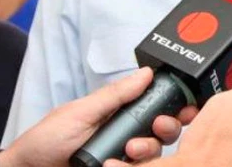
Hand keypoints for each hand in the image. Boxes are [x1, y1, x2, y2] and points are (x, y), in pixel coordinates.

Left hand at [0, 67, 195, 166]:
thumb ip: (115, 94)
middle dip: (167, 127)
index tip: (186, 107)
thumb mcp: (81, 112)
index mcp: (118, 113)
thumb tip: (146, 72)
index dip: (174, 106)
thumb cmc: (45, 141)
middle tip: (158, 126)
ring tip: (129, 151)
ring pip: (155, 153)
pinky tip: (118, 165)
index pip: (155, 106)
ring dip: (149, 149)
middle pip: (163, 130)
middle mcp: (125, 135)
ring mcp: (122, 157)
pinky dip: (135, 166)